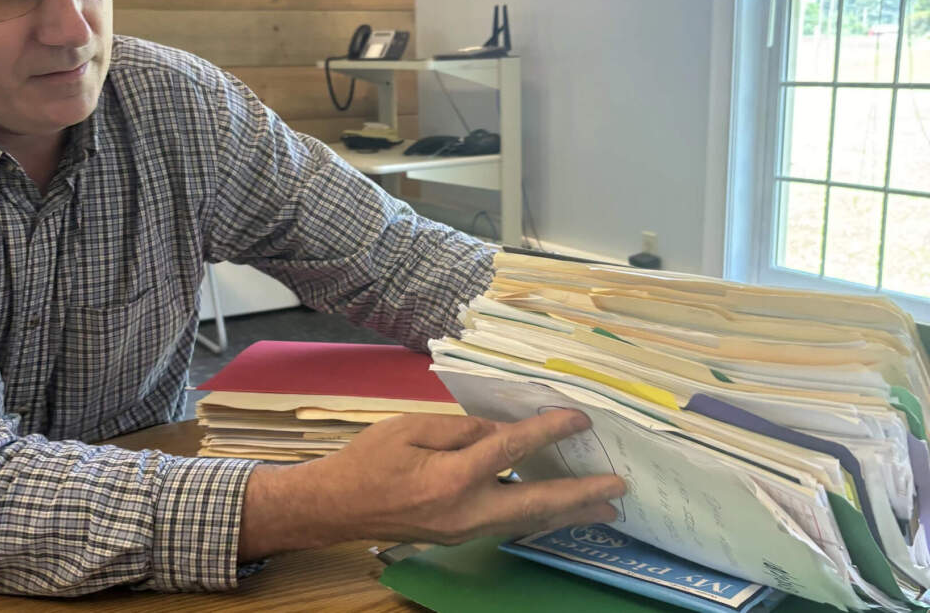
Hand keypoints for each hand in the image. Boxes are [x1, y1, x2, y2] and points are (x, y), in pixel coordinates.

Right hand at [238, 409, 626, 559]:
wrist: (336, 507)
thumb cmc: (368, 460)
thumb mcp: (410, 428)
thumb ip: (460, 428)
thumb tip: (501, 432)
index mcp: (451, 477)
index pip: (510, 449)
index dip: (547, 431)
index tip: (579, 419)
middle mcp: (466, 511)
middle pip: (535, 503)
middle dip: (579, 495)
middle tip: (618, 489)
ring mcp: (465, 530)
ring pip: (527, 521)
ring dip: (567, 512)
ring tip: (605, 507)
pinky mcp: (460, 536)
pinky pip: (509, 523)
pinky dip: (539, 515)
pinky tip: (556, 509)